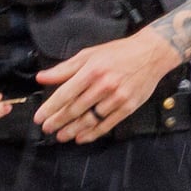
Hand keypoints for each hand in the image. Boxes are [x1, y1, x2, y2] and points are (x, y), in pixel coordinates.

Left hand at [33, 32, 183, 141]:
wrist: (150, 54)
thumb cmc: (118, 53)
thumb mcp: (89, 54)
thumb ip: (64, 69)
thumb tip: (42, 77)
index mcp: (92, 71)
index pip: (65, 94)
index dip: (50, 108)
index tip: (39, 117)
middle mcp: (104, 85)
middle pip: (75, 109)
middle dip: (58, 121)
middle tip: (47, 129)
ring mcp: (117, 98)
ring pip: (90, 119)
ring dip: (73, 130)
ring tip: (61, 135)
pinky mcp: (128, 107)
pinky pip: (107, 124)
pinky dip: (93, 133)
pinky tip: (81, 137)